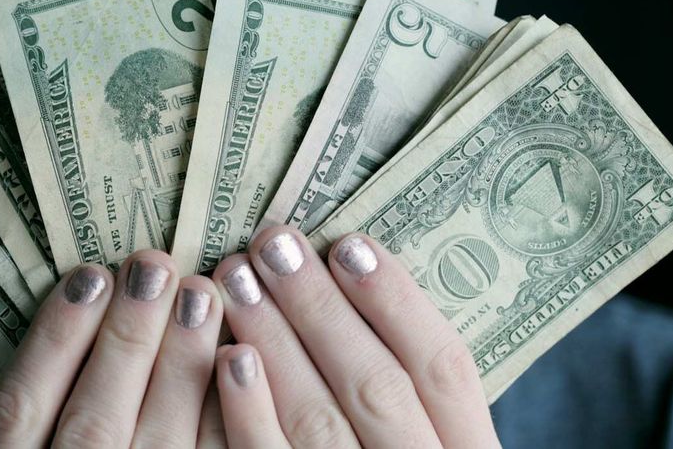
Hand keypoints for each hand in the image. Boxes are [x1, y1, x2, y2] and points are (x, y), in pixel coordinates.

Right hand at [0, 249, 224, 447]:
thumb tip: (98, 288)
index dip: (56, 338)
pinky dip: (224, 417)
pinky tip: (237, 359)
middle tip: (155, 268)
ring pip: (157, 445)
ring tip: (200, 294)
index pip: (21, 409)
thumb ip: (52, 382)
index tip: (90, 275)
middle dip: (126, 340)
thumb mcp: (32, 432)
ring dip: (180, 368)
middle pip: (93, 424)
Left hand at [210, 225, 500, 447]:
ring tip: (238, 279)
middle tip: (274, 243)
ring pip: (320, 423)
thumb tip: (349, 275)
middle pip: (376, 387)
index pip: (445, 369)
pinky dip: (249, 413)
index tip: (350, 244)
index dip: (398, 302)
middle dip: (321, 308)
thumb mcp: (430, 440)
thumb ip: (406, 386)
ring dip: (276, 343)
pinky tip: (227, 358)